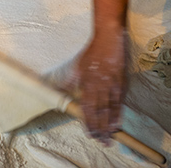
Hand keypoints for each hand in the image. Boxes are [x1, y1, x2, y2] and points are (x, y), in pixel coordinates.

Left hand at [64, 0, 128, 143]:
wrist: (107, 39)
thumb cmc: (91, 53)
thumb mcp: (77, 66)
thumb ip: (69, 81)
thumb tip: (56, 90)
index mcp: (87, 82)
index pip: (87, 107)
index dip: (88, 122)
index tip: (89, 133)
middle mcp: (99, 86)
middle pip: (99, 112)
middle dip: (99, 128)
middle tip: (100, 141)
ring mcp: (111, 85)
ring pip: (110, 110)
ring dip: (109, 125)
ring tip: (109, 137)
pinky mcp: (121, 83)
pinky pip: (120, 102)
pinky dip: (118, 114)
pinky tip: (118, 123)